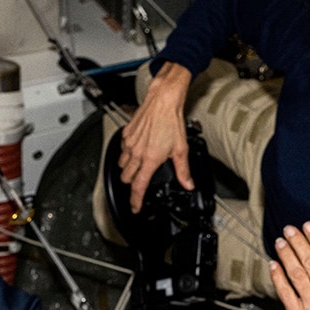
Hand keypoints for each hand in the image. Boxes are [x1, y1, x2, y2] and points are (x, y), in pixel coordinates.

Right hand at [119, 62, 194, 211]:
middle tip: (140, 182)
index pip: (138, 187)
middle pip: (126, 178)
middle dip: (132, 184)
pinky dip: (127, 154)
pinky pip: (122, 150)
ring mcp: (129, 143)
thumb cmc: (171, 121)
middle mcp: (137, 153)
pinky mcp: (126, 134)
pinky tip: (137, 150)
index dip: (135, 200)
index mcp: (150, 159)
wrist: (162, 101)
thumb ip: (183, 170)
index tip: (135, 207)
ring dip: (128, 169)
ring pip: (122, 165)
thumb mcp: (181, 149)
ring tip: (139, 166)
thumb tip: (188, 183)